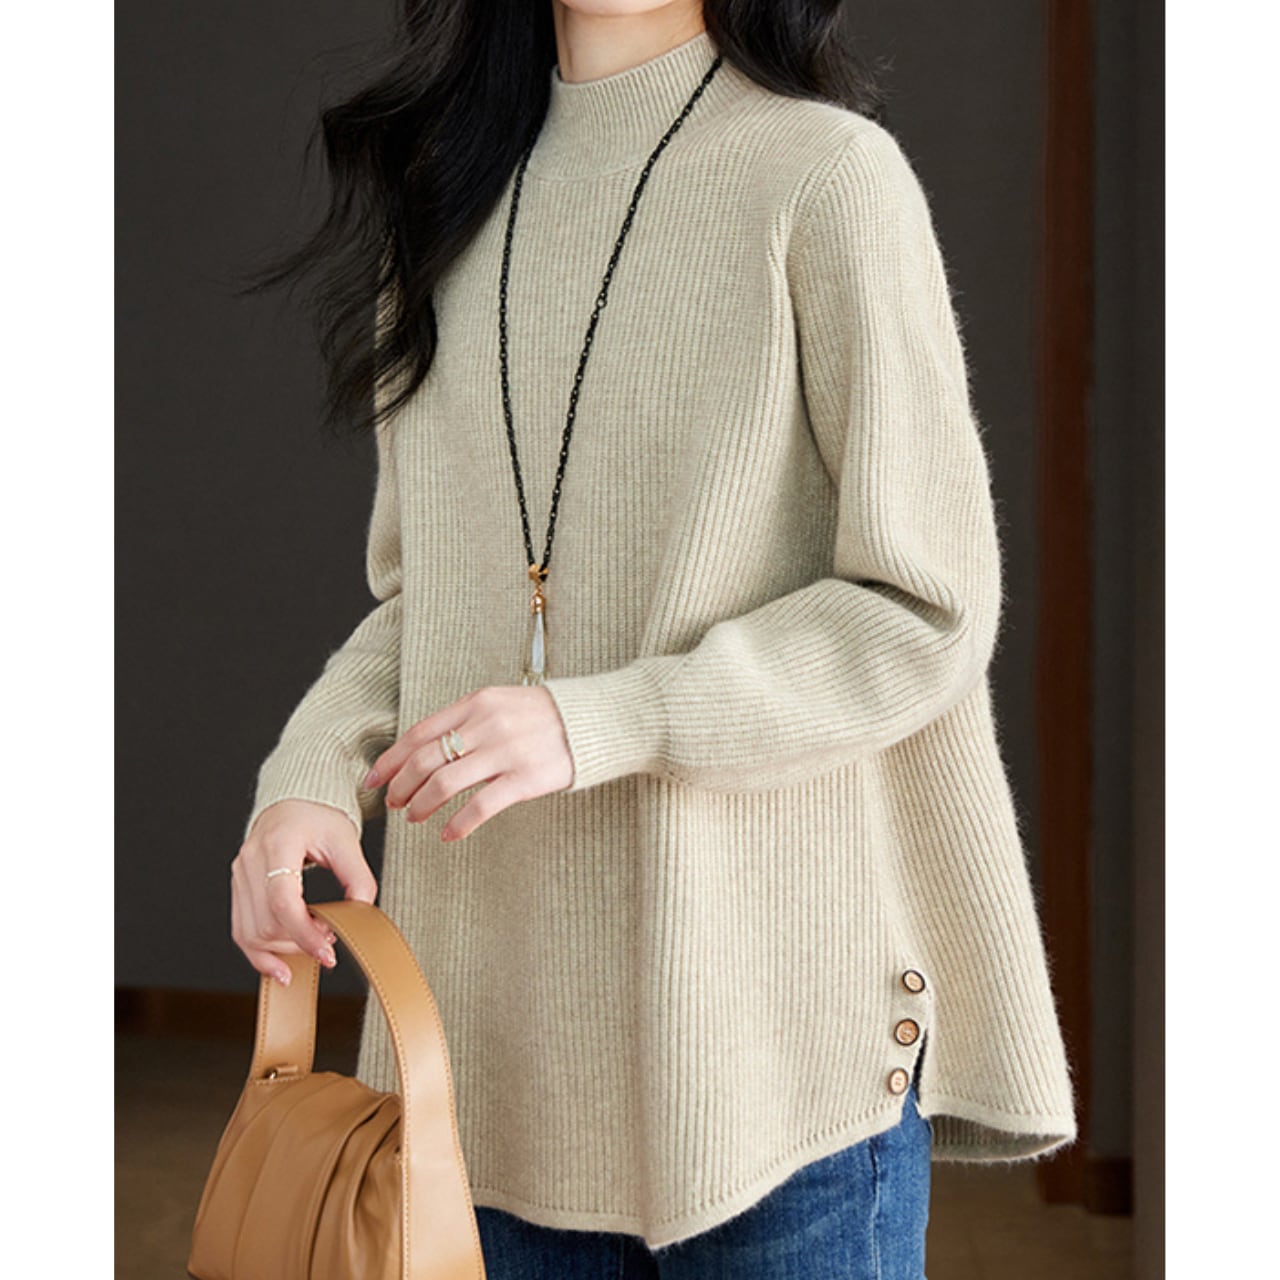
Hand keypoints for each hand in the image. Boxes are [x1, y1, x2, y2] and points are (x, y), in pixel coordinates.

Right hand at [230, 798, 378, 986]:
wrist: (293, 806)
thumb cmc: (318, 819)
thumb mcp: (346, 841)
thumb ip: (358, 877)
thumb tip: (361, 914)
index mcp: (279, 843)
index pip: (282, 899)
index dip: (303, 933)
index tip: (327, 952)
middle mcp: (252, 859)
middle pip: (266, 922)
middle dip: (299, 941)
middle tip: (330, 939)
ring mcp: (240, 875)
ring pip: (250, 933)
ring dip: (284, 950)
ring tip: (313, 942)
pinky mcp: (239, 889)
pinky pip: (241, 931)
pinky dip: (260, 955)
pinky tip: (282, 968)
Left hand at [364, 685, 572, 840]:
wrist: (593, 721)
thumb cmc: (544, 716)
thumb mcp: (502, 704)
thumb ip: (467, 721)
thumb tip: (426, 749)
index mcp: (477, 703)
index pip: (419, 733)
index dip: (391, 759)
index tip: (374, 779)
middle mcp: (487, 725)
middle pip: (425, 759)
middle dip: (402, 786)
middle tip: (395, 802)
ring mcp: (506, 752)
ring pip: (445, 783)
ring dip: (422, 805)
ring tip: (416, 818)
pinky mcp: (526, 779)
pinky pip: (480, 805)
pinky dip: (458, 824)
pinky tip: (449, 834)